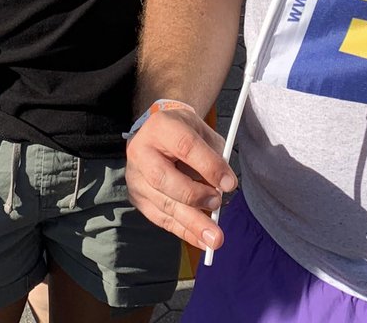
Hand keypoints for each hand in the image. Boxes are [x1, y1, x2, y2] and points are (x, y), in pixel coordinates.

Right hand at [125, 106, 236, 251]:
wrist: (156, 133)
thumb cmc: (183, 132)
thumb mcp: (201, 131)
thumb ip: (214, 155)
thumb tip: (224, 185)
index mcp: (161, 127)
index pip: (185, 147)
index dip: (208, 166)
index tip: (230, 183)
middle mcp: (142, 152)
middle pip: (165, 179)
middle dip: (194, 196)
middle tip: (217, 205)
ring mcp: (136, 177)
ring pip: (163, 204)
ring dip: (192, 223)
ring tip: (214, 238)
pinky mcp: (137, 197)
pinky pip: (161, 219)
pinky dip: (184, 231)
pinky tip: (202, 240)